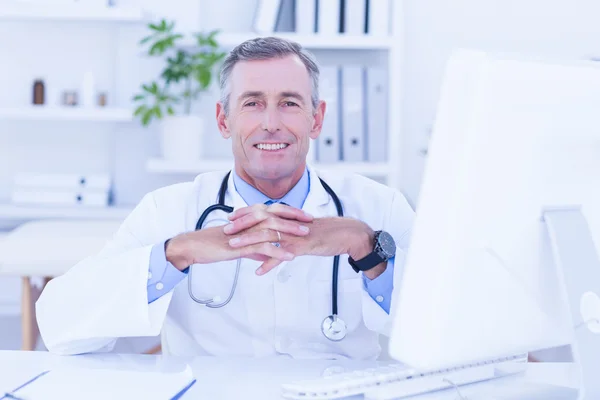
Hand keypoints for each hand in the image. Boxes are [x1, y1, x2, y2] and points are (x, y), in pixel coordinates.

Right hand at [165, 222, 297, 270]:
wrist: (194, 248)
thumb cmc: (212, 246)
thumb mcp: (236, 247)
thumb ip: (251, 249)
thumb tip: (263, 254)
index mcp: (247, 219)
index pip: (272, 211)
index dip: (289, 212)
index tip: (304, 215)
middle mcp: (247, 222)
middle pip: (276, 215)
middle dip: (295, 217)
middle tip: (311, 220)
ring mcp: (244, 233)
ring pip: (272, 229)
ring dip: (290, 232)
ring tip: (306, 236)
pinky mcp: (240, 245)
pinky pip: (262, 247)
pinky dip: (278, 251)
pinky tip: (290, 256)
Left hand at [226, 205, 376, 275]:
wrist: (346, 234)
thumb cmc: (325, 232)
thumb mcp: (304, 227)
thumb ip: (289, 229)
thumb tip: (277, 233)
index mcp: (289, 216)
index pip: (262, 211)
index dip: (245, 213)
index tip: (230, 217)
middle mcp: (289, 223)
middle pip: (260, 221)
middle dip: (241, 226)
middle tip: (225, 231)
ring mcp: (295, 234)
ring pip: (267, 236)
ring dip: (248, 242)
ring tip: (233, 248)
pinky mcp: (302, 247)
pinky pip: (282, 256)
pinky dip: (269, 263)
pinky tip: (258, 272)